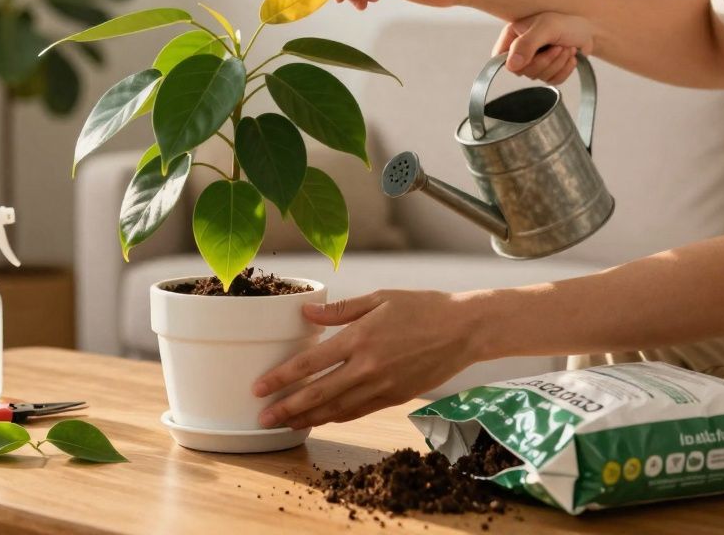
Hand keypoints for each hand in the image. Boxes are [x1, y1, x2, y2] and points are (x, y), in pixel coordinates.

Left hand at [252, 290, 481, 429]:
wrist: (464, 329)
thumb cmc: (422, 307)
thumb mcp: (379, 298)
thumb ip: (340, 310)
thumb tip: (305, 312)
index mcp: (360, 339)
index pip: (310, 364)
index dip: (281, 378)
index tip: (259, 387)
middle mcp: (368, 367)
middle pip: (318, 394)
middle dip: (287, 408)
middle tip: (263, 418)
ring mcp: (382, 385)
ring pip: (337, 409)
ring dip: (308, 419)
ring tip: (284, 425)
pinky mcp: (395, 396)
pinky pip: (358, 411)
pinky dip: (336, 417)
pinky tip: (320, 419)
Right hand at [491, 12, 595, 83]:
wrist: (588, 27)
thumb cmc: (566, 20)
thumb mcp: (545, 28)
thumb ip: (526, 44)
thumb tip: (511, 65)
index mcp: (512, 37)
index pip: (501, 59)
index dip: (516, 62)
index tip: (532, 55)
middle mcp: (520, 51)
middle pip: (523, 71)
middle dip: (546, 60)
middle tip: (558, 46)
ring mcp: (534, 62)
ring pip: (539, 77)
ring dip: (558, 63)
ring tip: (566, 47)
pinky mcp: (549, 70)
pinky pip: (552, 81)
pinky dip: (565, 70)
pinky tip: (570, 56)